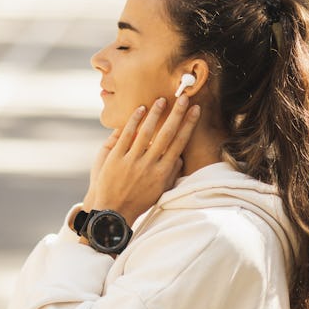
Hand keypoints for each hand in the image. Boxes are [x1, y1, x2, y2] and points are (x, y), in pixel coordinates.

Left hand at [83, 95, 200, 225]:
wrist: (113, 211)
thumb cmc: (138, 201)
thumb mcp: (159, 190)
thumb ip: (170, 173)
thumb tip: (180, 157)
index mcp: (163, 172)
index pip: (179, 142)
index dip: (188, 124)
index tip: (195, 109)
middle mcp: (150, 165)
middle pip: (167, 134)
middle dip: (177, 114)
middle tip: (183, 97)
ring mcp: (132, 161)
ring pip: (146, 132)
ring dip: (155, 114)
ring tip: (161, 100)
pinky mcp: (116, 158)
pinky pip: (126, 135)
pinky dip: (133, 121)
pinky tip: (139, 110)